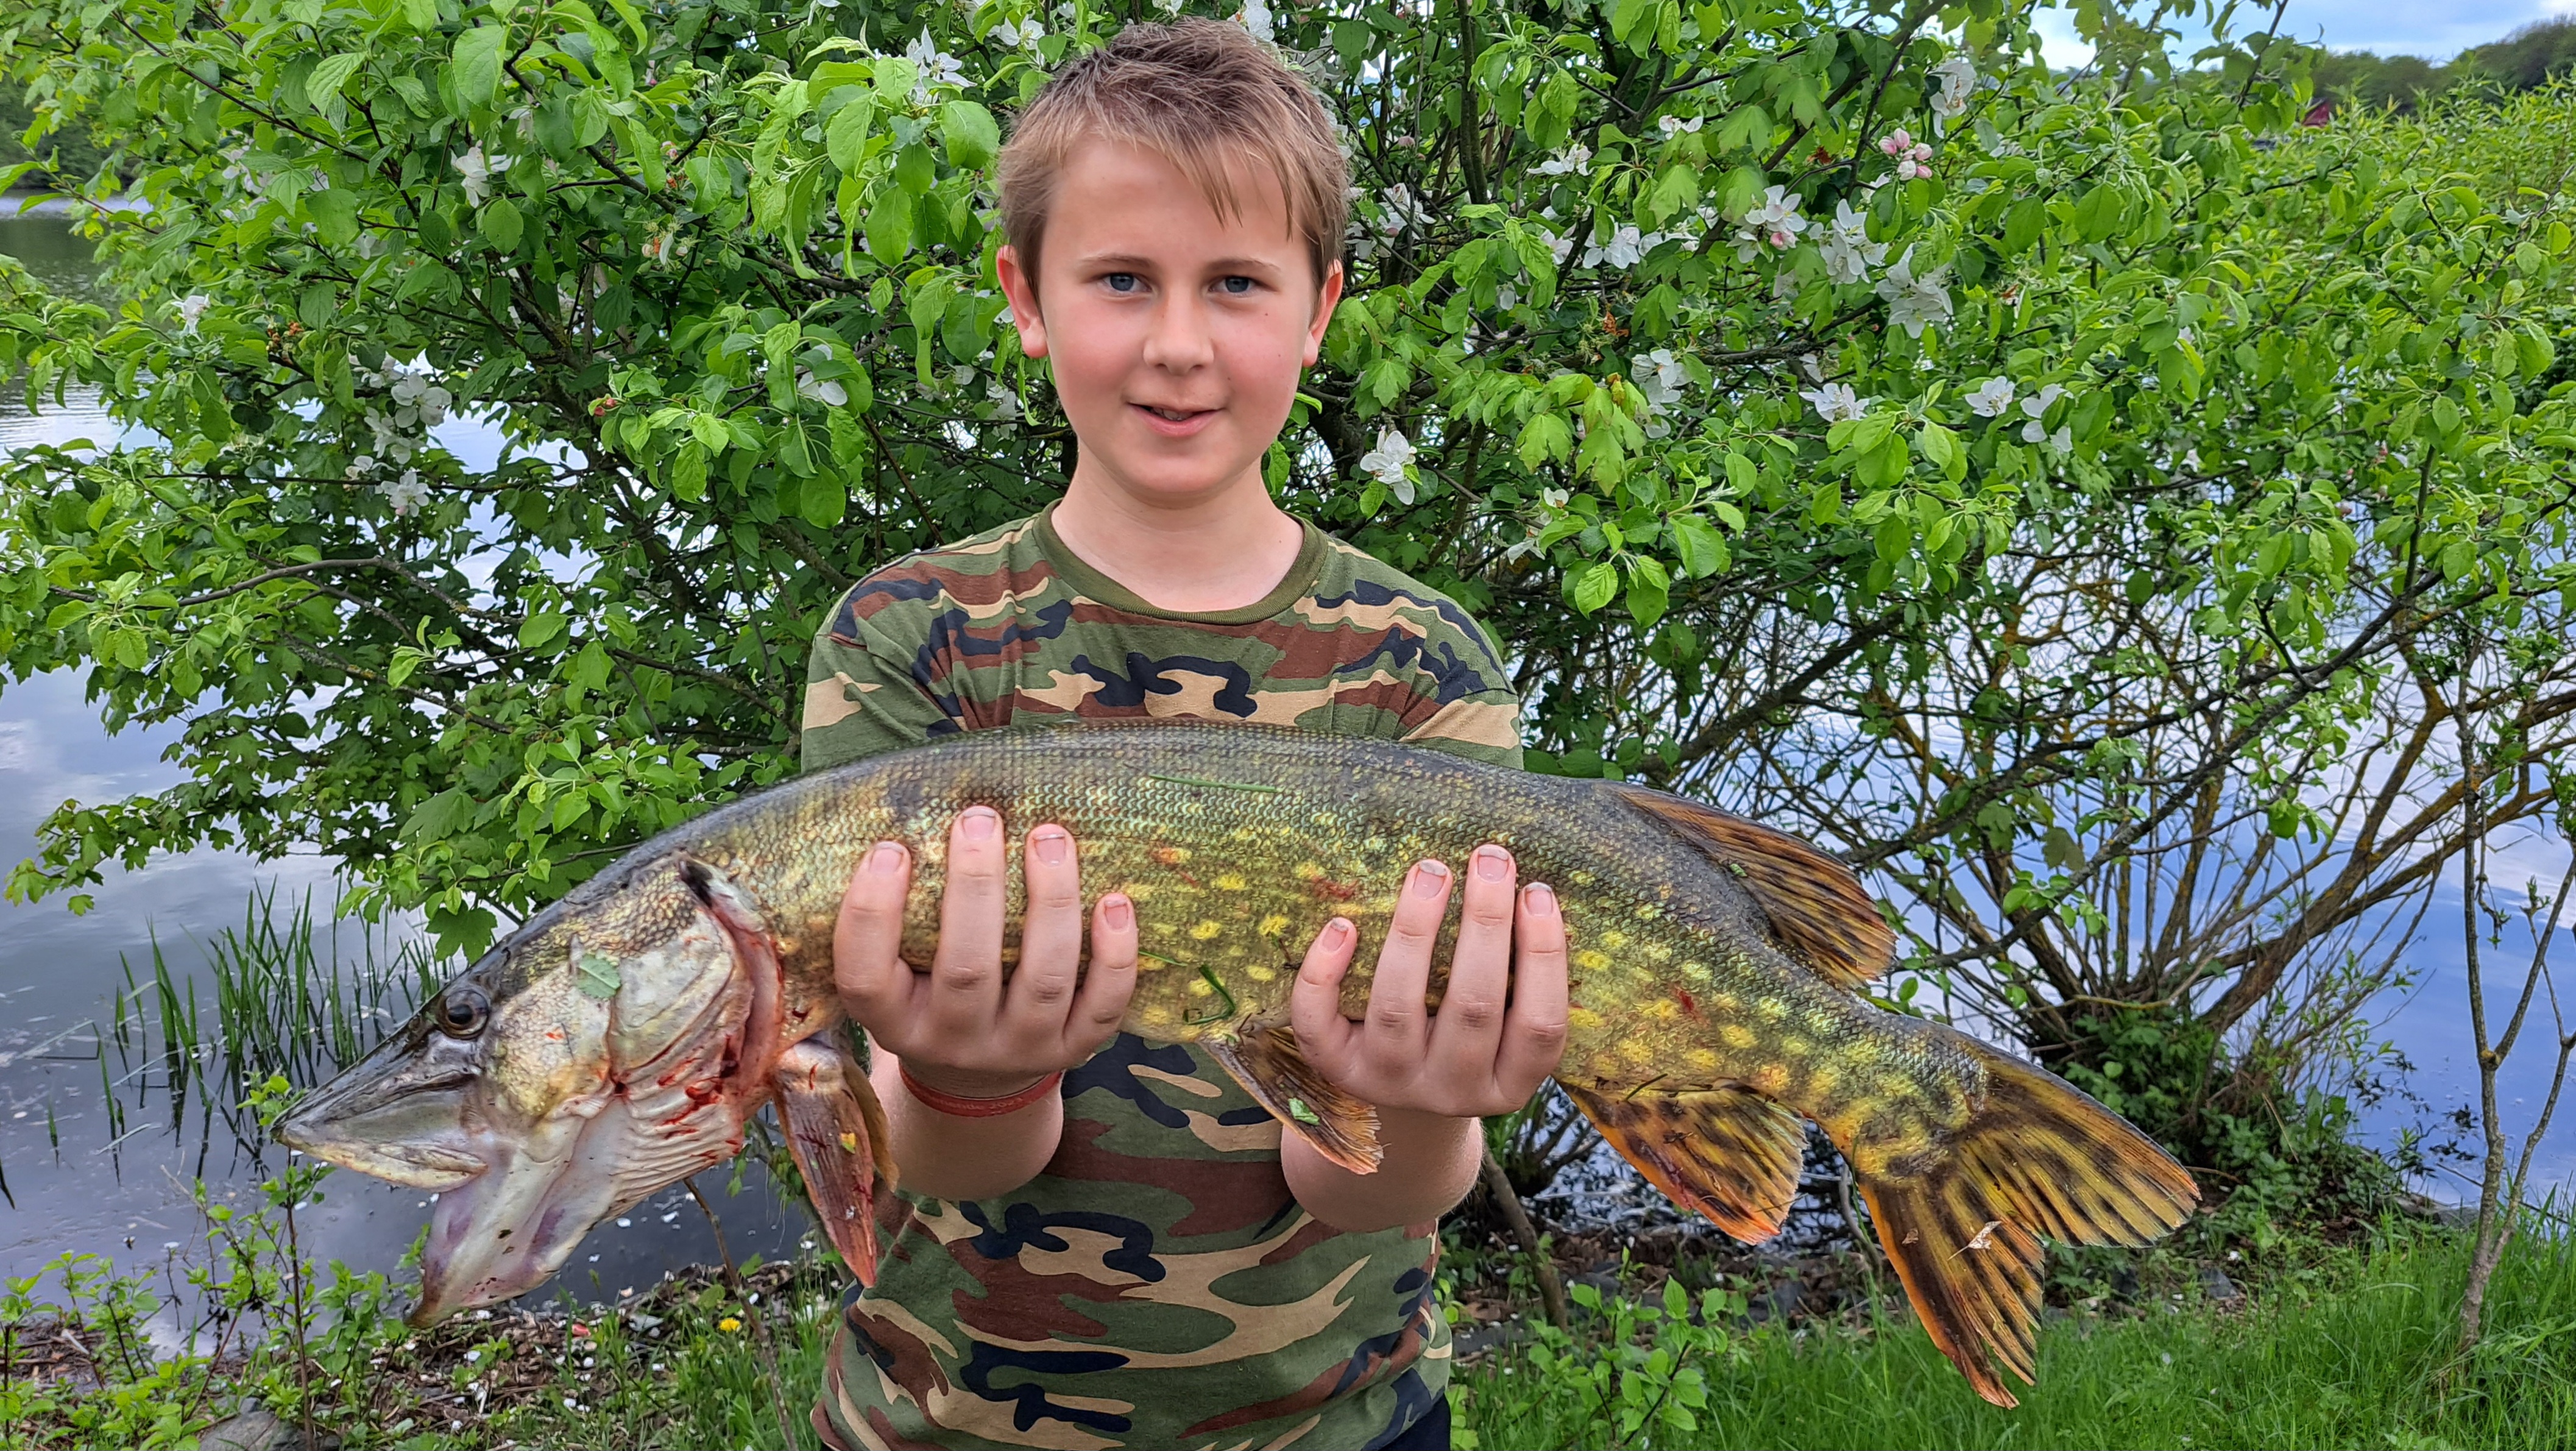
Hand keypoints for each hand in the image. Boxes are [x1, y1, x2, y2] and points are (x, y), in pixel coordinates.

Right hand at [833, 806, 1139, 1098]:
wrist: (979, 1077)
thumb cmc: (930, 992)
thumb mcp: (897, 969)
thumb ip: (898, 917)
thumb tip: (914, 813)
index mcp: (894, 1021)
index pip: (866, 978)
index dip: (871, 915)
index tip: (889, 849)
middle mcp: (954, 1042)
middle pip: (965, 970)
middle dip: (976, 886)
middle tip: (981, 818)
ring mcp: (1018, 1049)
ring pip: (1042, 981)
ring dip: (1051, 902)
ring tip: (1050, 838)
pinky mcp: (1072, 1049)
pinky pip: (1102, 1006)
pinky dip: (1114, 954)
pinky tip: (1115, 900)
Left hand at [1289, 844, 1568, 1118]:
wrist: (1402, 1101)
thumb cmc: (1464, 1041)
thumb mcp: (1503, 1028)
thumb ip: (1514, 980)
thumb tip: (1524, 888)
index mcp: (1508, 1081)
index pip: (1540, 1026)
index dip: (1543, 957)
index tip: (1538, 891)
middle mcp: (1452, 1089)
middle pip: (1472, 1008)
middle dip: (1484, 924)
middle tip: (1488, 859)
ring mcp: (1391, 1082)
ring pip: (1397, 1008)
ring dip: (1414, 932)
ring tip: (1429, 873)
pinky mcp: (1339, 1071)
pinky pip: (1319, 1026)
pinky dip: (1325, 974)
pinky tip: (1343, 925)